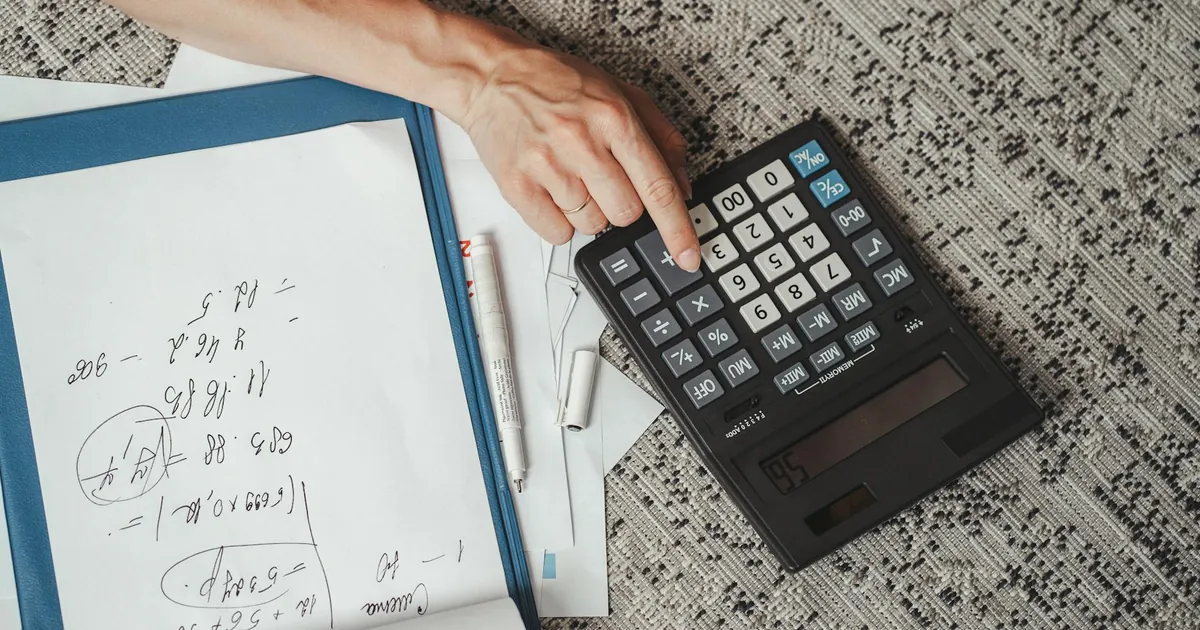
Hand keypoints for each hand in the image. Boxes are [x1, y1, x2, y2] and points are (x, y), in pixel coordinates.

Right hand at [460, 45, 699, 270]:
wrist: (492, 76)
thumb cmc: (556, 83)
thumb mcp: (619, 93)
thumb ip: (660, 137)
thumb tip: (682, 187)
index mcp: (614, 118)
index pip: (657, 186)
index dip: (677, 228)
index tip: (688, 256)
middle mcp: (581, 142)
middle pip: (626, 214)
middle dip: (621, 205)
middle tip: (601, 176)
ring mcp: (547, 166)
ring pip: (591, 226)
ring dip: (587, 211)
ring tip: (570, 174)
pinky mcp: (517, 185)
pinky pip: (556, 233)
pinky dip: (558, 220)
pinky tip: (551, 188)